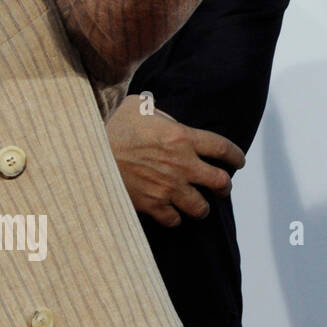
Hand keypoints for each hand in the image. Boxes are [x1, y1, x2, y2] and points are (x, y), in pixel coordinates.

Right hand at [105, 98, 245, 227]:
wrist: (89, 154)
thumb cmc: (111, 128)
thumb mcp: (136, 106)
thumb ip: (156, 109)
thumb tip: (159, 110)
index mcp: (182, 137)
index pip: (224, 149)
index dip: (235, 156)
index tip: (237, 162)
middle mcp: (182, 165)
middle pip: (220, 182)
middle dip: (223, 186)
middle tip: (220, 186)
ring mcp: (168, 188)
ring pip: (201, 208)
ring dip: (201, 206)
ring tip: (196, 205)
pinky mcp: (152, 204)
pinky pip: (174, 220)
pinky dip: (174, 217)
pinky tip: (170, 212)